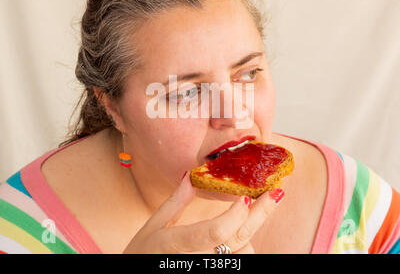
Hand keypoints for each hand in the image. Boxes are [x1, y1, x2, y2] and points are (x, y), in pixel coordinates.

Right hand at [122, 172, 282, 253]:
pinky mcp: (213, 270)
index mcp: (176, 243)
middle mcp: (196, 259)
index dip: (234, 215)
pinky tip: (241, 231)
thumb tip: (191, 175)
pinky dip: (243, 245)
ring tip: (253, 210)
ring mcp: (207, 267)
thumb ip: (175, 202)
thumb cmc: (143, 254)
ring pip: (244, 252)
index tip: (246, 196)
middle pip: (238, 239)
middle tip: (276, 193)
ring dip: (250, 231)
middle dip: (260, 214)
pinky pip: (238, 260)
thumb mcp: (154, 225)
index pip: (214, 231)